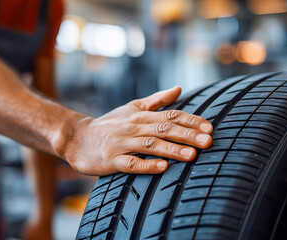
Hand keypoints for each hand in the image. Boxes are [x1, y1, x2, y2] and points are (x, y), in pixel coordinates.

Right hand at [64, 86, 212, 175]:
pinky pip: (131, 163)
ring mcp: (122, 144)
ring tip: (192, 155)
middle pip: (164, 129)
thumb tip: (179, 88)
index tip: (210, 128)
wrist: (77, 137)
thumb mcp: (132, 108)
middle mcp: (133, 127)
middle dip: (187, 135)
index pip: (170, 115)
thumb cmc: (109, 124)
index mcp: (140, 115)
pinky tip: (162, 167)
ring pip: (150, 145)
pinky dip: (146, 165)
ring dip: (172, 149)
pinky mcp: (111, 160)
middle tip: (209, 142)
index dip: (191, 121)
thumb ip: (156, 100)